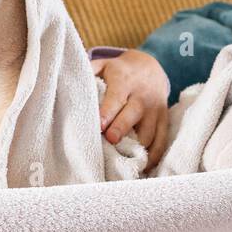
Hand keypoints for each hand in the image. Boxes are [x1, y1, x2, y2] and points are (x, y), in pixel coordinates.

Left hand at [93, 50, 170, 170]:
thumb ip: (88, 71)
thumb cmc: (119, 71)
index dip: (108, 112)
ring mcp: (155, 109)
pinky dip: (154, 155)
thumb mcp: (104, 65)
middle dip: (122, 128)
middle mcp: (142, 96)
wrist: (150, 67)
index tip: (99, 125)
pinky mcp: (164, 119)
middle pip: (132, 114)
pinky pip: (162, 139)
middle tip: (111, 140)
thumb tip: (67, 80)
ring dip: (138, 147)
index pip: (116, 98)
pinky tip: (144, 167)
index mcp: (124, 82)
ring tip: (124, 161)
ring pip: (149, 131)